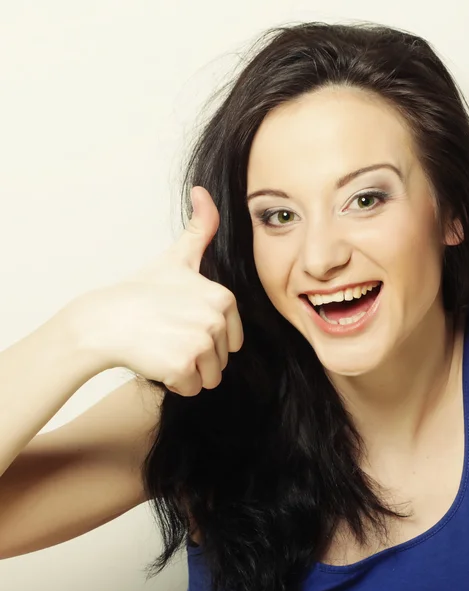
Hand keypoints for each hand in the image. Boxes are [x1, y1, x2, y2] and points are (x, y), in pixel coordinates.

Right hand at [72, 186, 243, 395]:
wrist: (104, 320)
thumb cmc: (141, 293)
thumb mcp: (176, 259)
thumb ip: (199, 229)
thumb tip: (203, 191)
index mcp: (223, 297)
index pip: (232, 339)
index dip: (207, 336)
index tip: (182, 322)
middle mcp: (217, 319)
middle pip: (222, 359)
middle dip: (198, 356)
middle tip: (169, 335)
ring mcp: (201, 343)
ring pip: (210, 377)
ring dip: (188, 371)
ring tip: (164, 347)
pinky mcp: (184, 366)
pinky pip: (193, 389)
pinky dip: (176, 383)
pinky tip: (157, 361)